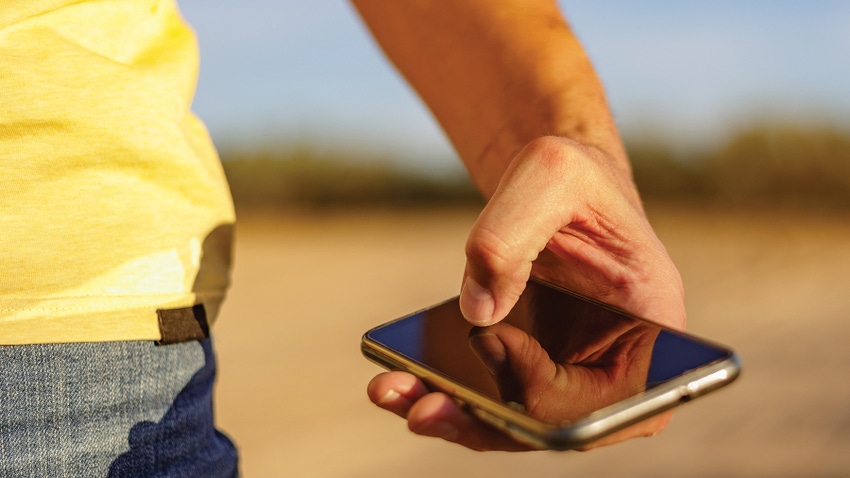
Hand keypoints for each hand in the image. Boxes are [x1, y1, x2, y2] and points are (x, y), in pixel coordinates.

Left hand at [369, 137, 685, 449]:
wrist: (554, 185)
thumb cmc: (569, 175)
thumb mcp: (547, 175)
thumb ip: (510, 235)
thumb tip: (477, 313)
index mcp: (650, 321)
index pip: (617, 400)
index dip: (556, 398)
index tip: (498, 348)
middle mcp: (618, 361)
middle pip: (559, 426)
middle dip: (489, 422)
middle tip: (423, 407)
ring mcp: (574, 371)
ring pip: (517, 423)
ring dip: (455, 418)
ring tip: (393, 394)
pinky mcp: (533, 369)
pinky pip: (493, 401)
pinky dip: (447, 398)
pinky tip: (396, 383)